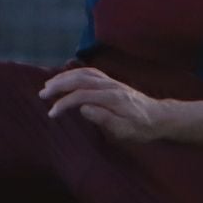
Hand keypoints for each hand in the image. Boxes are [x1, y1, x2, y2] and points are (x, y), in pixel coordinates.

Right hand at [39, 69, 168, 141]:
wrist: (159, 117)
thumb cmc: (142, 128)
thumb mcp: (125, 130)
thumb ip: (104, 118)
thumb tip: (83, 108)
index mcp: (113, 98)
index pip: (82, 95)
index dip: (64, 103)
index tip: (52, 113)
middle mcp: (111, 86)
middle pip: (80, 78)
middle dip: (59, 84)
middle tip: (42, 93)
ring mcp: (111, 82)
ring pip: (84, 72)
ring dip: (65, 77)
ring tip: (49, 85)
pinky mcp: (111, 82)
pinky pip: (90, 72)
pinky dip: (75, 73)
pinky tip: (66, 79)